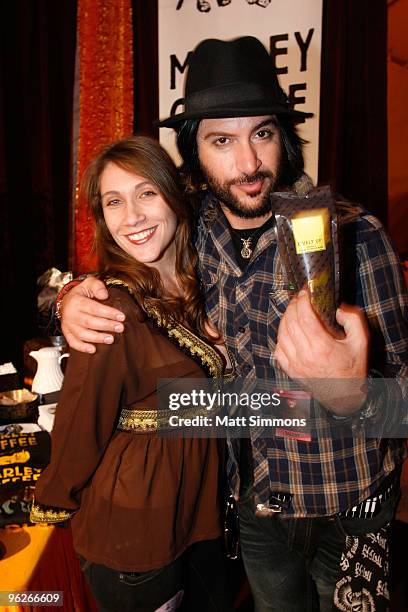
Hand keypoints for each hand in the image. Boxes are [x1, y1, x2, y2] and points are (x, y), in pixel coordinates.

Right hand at [60, 277, 124, 352]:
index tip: (121, 317)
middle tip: (120, 328)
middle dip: (107, 326)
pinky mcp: (67, 333)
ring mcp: (68, 325)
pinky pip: (73, 342)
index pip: (94, 308)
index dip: (109, 313)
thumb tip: (104, 295)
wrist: (65, 301)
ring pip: (82, 334)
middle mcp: (70, 314)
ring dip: (97, 338)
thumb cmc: (81, 293)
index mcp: (76, 301)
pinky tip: (93, 349)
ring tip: (111, 339)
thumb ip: (97, 286)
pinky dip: (82, 347)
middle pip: (90, 322)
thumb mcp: (88, 283)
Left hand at [274, 290, 368, 413]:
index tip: (305, 293)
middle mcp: (305, 356)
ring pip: (281, 334)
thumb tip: (338, 309)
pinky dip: (280, 336)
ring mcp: (295, 364)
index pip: (304, 317)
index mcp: (322, 347)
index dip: (302, 301)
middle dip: (293, 306)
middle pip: (290, 322)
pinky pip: (278, 349)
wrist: (344, 396)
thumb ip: (353, 321)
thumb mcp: (361, 343)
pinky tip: (288, 331)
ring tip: (294, 311)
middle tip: (299, 299)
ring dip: (285, 319)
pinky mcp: (290, 370)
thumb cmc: (352, 369)